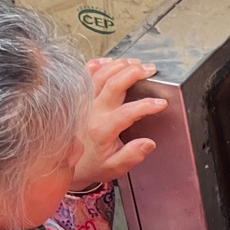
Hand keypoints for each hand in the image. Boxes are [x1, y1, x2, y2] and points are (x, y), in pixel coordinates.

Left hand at [70, 58, 167, 188]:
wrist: (68, 163)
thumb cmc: (93, 164)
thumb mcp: (115, 168)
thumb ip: (132, 156)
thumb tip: (149, 143)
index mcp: (102, 130)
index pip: (128, 112)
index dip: (147, 105)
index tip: (161, 103)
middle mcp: (91, 112)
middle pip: (113, 84)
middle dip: (134, 73)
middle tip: (149, 69)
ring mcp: (83, 102)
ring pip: (100, 75)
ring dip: (119, 65)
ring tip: (136, 63)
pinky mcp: (78, 97)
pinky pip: (85, 75)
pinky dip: (97, 64)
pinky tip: (110, 61)